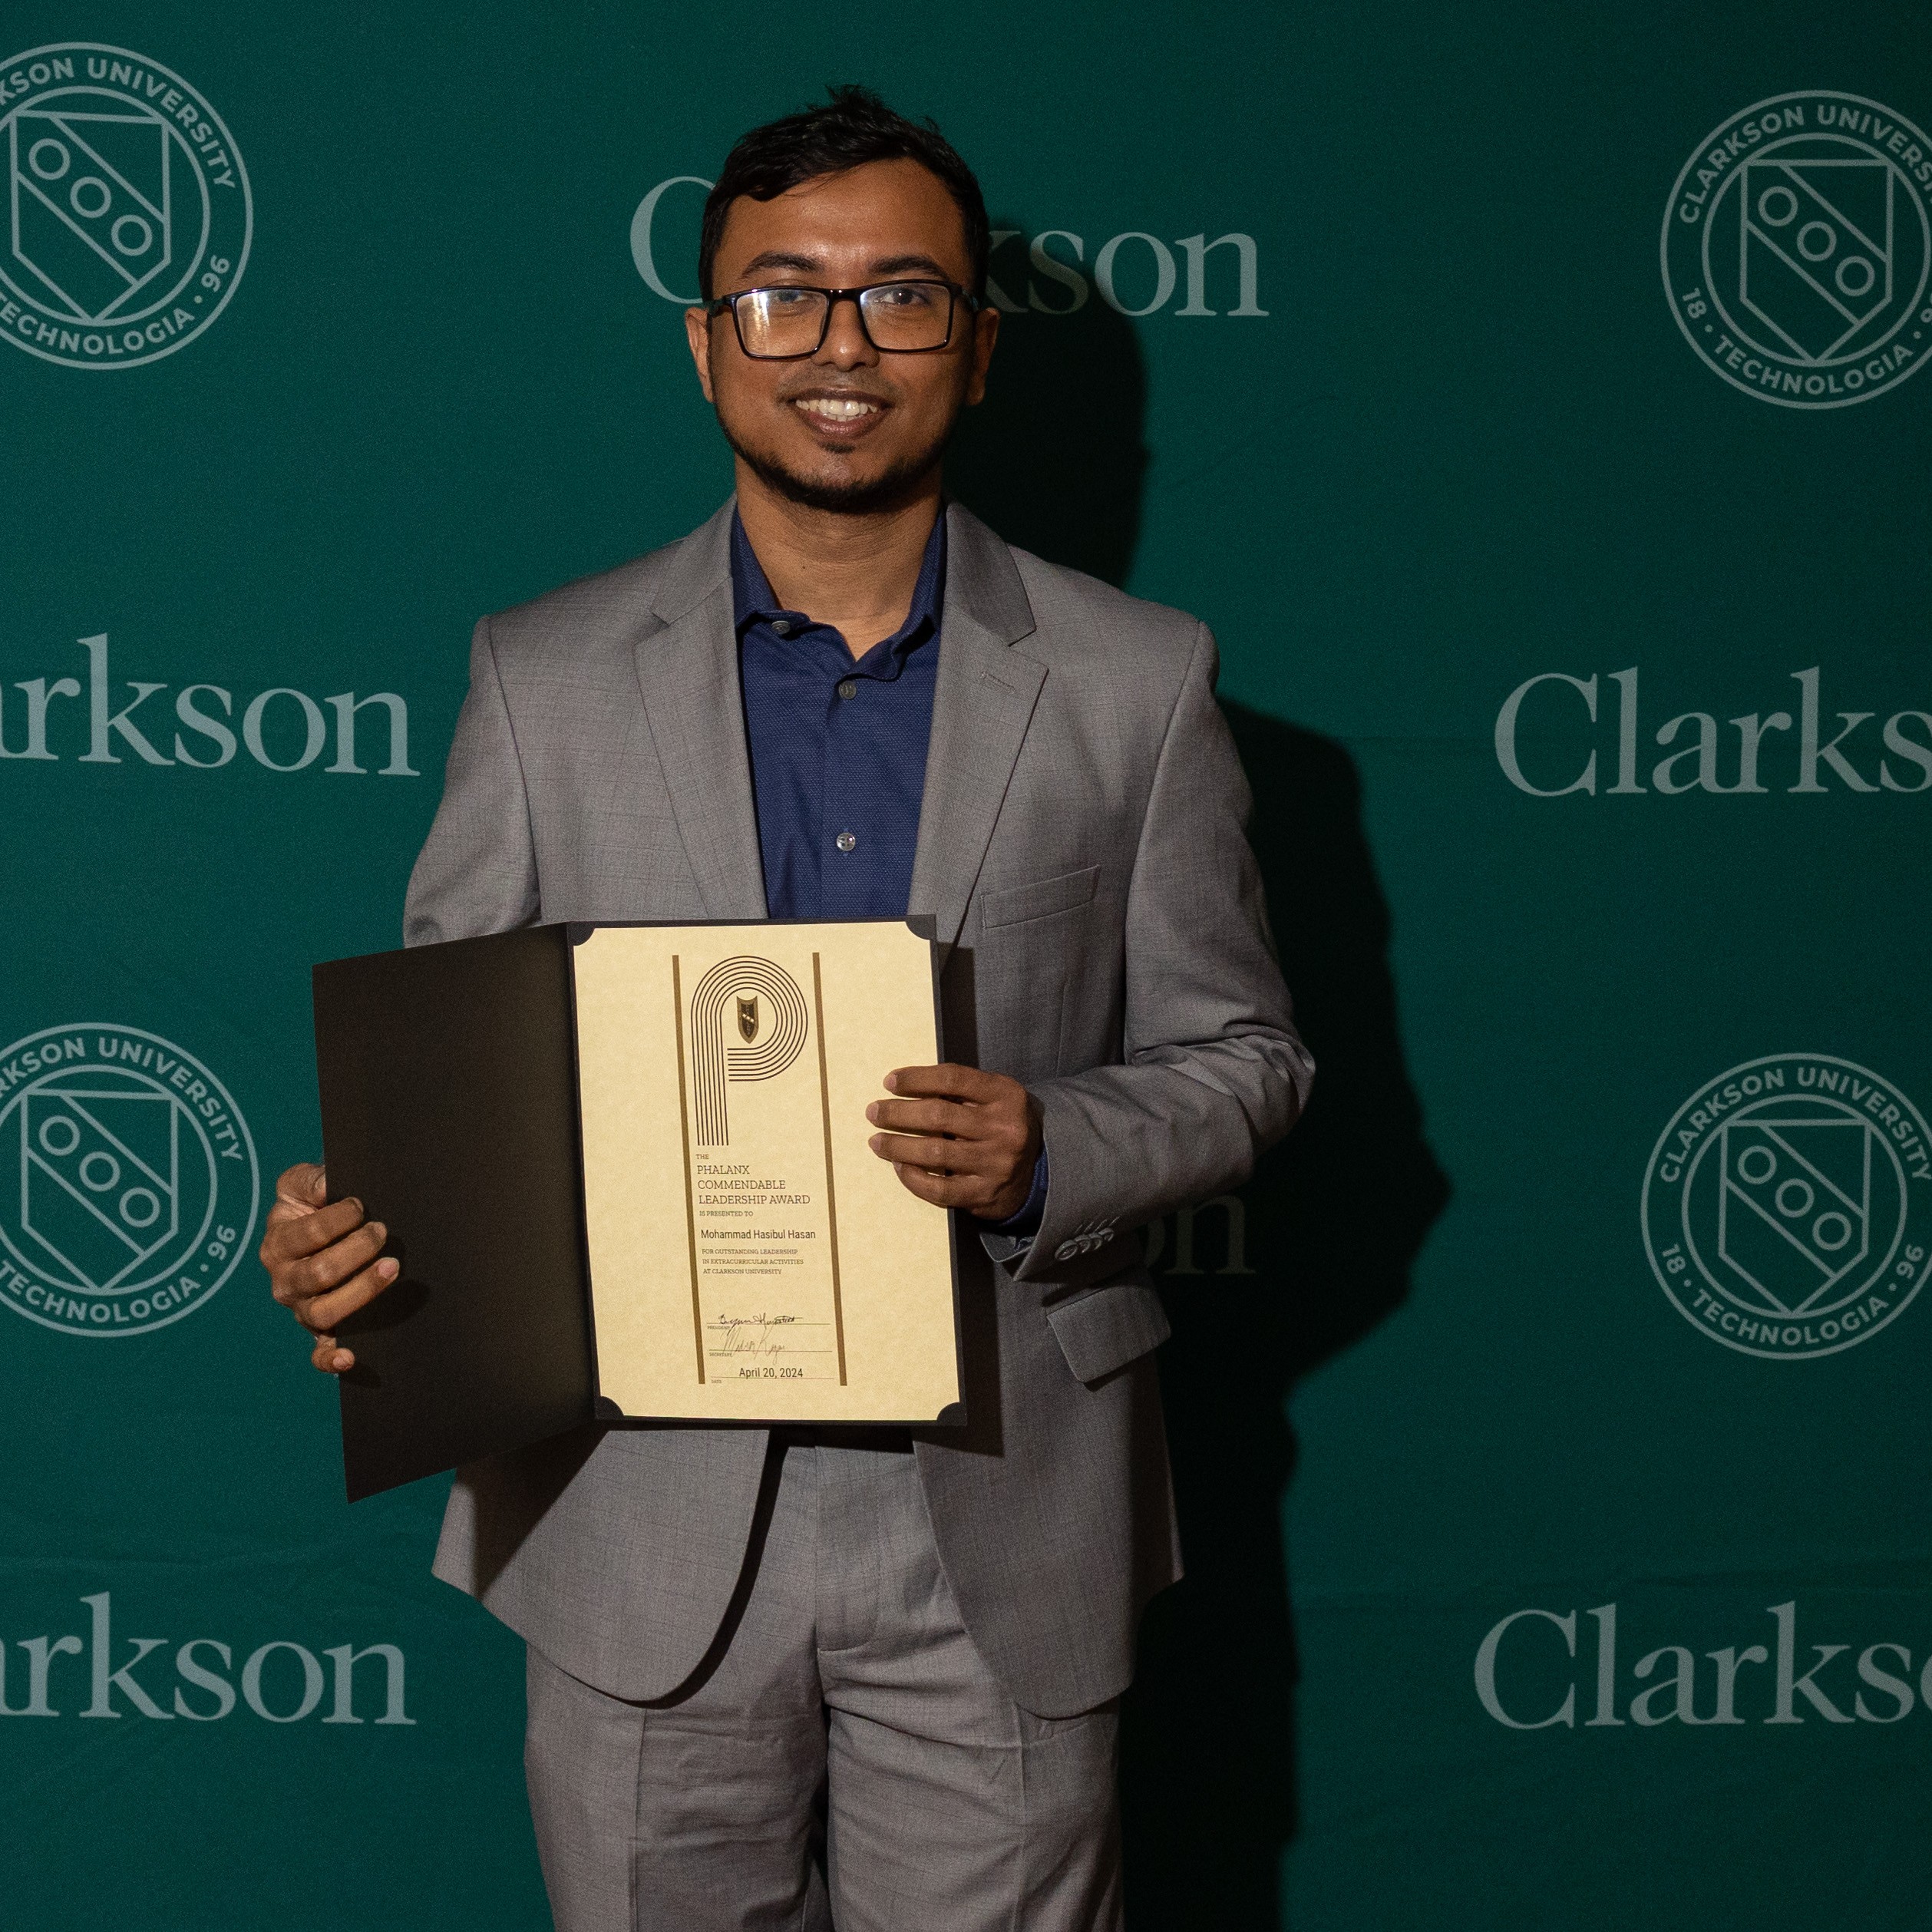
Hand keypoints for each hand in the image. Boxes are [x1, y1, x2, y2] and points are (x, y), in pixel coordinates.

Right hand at [259, 1162, 397, 1374]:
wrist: (321, 1228)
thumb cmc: (313, 1204)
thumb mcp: (301, 1183)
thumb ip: (310, 1179)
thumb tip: (327, 1186)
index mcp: (278, 1244)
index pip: (307, 1235)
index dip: (339, 1219)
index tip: (361, 1205)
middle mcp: (285, 1281)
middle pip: (319, 1274)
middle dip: (357, 1250)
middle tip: (383, 1231)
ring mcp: (302, 1309)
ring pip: (325, 1311)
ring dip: (362, 1291)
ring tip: (392, 1267)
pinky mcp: (320, 1330)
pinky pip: (319, 1352)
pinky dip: (330, 1359)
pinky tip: (350, 1357)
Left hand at [866, 1064, 1041, 1220]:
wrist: (1036, 1173)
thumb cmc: (1000, 1127)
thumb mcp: (994, 1099)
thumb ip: (962, 1091)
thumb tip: (906, 1087)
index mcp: (1006, 1096)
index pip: (953, 1079)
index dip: (917, 1078)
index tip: (889, 1081)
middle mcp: (1004, 1129)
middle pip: (939, 1115)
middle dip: (898, 1113)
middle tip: (874, 1112)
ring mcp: (995, 1164)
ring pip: (934, 1152)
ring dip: (897, 1145)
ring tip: (876, 1141)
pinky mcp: (984, 1194)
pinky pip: (939, 1188)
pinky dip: (912, 1177)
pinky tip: (899, 1166)